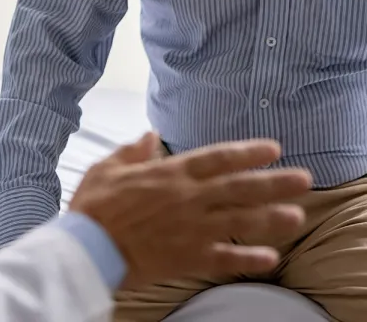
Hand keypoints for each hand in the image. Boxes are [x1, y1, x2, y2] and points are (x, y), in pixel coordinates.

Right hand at [68, 133, 310, 288]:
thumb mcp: (108, 167)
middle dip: (273, 182)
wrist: (89, 247)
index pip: (217, 158)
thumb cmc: (95, 205)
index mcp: (169, 173)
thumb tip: (152, 134)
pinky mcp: (188, 257)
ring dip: (271, 218)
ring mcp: (191, 229)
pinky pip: (226, 258)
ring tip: (298, 215)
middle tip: (304, 178)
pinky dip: (248, 258)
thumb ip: (133, 151)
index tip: (273, 148)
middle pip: (239, 188)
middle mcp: (188, 198)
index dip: (246, 152)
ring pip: (240, 221)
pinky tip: (271, 257)